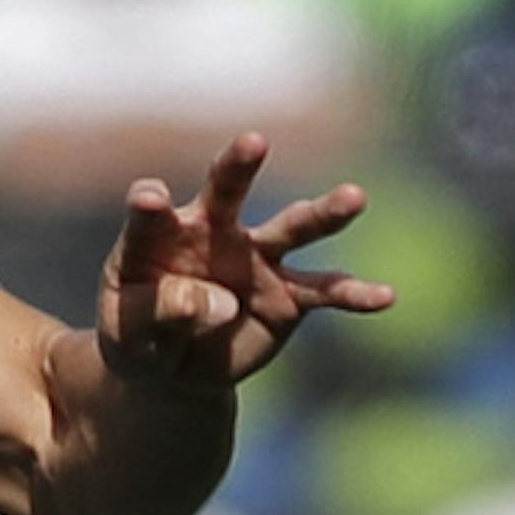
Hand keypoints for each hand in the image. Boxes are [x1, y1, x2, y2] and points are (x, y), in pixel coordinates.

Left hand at [97, 134, 394, 399]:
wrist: (173, 372)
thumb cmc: (141, 337)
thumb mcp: (130, 335)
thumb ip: (157, 312)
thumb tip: (210, 301)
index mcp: (162, 232)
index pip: (152, 210)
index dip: (150, 204)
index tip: (150, 200)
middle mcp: (216, 231)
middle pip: (227, 190)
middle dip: (240, 165)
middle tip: (254, 142)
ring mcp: (258, 259)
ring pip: (293, 227)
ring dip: (324, 213)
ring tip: (356, 197)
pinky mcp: (289, 296)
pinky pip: (326, 291)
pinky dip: (355, 294)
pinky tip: (385, 297)